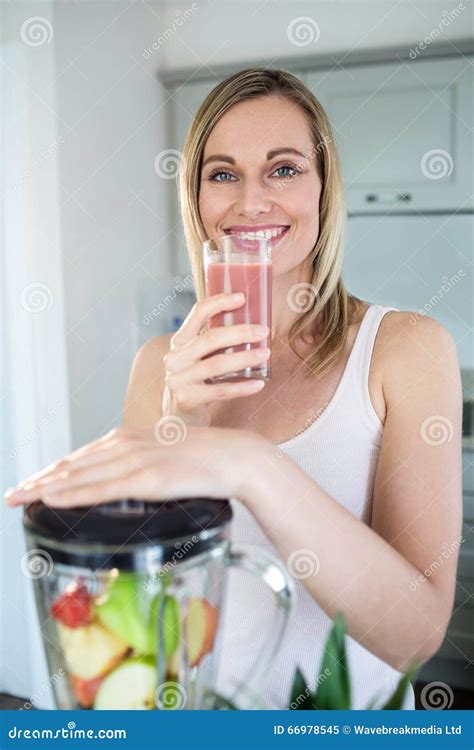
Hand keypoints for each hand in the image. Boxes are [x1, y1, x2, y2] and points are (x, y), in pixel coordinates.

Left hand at [4, 426, 267, 508]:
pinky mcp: (147, 478)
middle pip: (73, 464)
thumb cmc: (207, 461)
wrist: (237, 458)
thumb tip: (126, 480)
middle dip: (39, 480)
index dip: (54, 470)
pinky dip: (72, 493)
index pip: (82, 456)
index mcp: (131, 439)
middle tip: (13, 493)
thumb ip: (142, 465)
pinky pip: (101, 488)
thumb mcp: (166, 456)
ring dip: (45, 488)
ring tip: (20, 498)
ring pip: (80, 475)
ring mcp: (136, 460)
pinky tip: (51, 500)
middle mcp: (127, 445)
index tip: (32, 482)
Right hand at [162, 292, 270, 426]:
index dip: (219, 302)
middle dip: (240, 332)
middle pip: (210, 339)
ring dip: (244, 358)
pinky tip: (259, 384)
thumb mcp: (198, 359)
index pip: (197, 314)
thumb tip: (256, 327)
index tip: (241, 297)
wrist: (178, 416)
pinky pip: (220, 391)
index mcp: (180, 342)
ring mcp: (179, 379)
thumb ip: (215, 344)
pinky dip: (242, 387)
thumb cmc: (196, 382)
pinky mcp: (187, 399)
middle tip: (263, 330)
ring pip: (216, 364)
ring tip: (266, 353)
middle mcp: (175, 358)